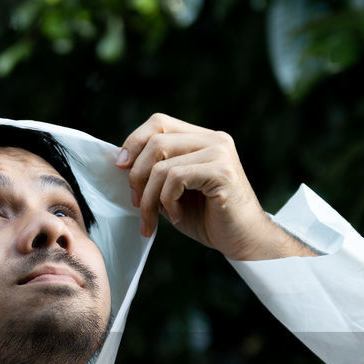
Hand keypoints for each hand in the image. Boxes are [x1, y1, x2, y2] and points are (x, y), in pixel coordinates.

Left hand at [117, 113, 315, 260]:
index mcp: (201, 138)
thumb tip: (120, 161)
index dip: (133, 142)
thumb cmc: (207, 218)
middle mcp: (213, 139)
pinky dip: (167, 202)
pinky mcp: (222, 172)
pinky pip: (175, 178)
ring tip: (153, 218)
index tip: (119, 167)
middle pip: (156, 140)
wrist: (243, 241)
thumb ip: (154, 173)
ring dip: (148, 197)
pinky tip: (177, 216)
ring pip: (162, 164)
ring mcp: (220, 152)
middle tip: (136, 204)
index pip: (158, 123)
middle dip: (136, 175)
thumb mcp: (172, 191)